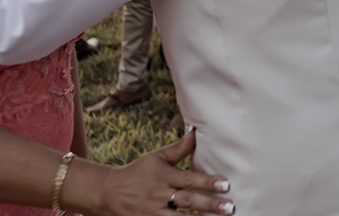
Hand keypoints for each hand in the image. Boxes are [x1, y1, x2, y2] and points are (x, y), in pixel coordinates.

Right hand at [94, 130, 232, 215]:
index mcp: (164, 176)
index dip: (208, 182)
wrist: (108, 192)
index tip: (226, 184)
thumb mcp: (157, 158)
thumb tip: (195, 130)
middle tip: (230, 207)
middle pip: (188, 201)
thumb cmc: (138, 172)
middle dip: (210, 205)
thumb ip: (179, 149)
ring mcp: (153, 212)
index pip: (189, 179)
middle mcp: (159, 195)